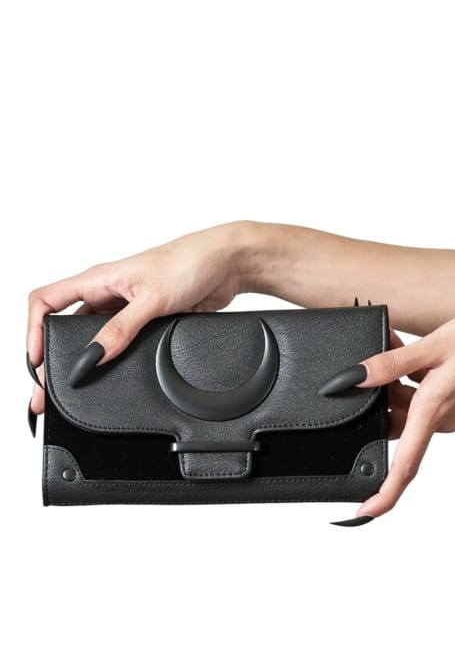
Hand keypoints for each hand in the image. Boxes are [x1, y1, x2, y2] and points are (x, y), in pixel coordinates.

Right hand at [27, 221, 251, 413]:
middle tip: (47, 388)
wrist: (227, 264)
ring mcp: (125, 309)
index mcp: (98, 279)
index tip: (36, 359)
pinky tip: (107, 375)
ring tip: (72, 387)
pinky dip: (109, 359)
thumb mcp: (151, 299)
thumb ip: (121, 330)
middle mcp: (107, 293)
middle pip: (65, 326)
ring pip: (92, 337)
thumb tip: (91, 357)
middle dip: (53, 355)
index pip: (46, 301)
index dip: (33, 329)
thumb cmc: (189, 262)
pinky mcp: (145, 321)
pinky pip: (118, 343)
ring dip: (81, 359)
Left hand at [328, 306, 454, 520]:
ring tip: (395, 347)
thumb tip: (354, 378)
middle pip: (395, 423)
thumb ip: (391, 363)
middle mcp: (442, 419)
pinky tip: (406, 354)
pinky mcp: (454, 400)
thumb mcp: (433, 346)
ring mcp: (449, 411)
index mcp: (434, 412)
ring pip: (405, 406)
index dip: (384, 492)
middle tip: (374, 363)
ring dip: (393, 381)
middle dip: (378, 396)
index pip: (405, 465)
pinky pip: (419, 396)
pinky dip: (408, 377)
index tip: (364, 511)